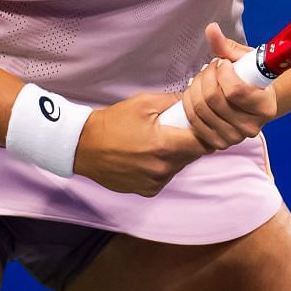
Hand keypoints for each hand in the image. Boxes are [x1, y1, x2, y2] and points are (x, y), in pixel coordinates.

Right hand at [72, 92, 205, 197]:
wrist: (85, 146)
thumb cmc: (113, 122)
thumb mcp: (144, 103)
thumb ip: (174, 101)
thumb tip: (194, 100)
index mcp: (165, 145)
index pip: (204, 143)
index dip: (205, 132)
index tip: (199, 125)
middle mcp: (163, 168)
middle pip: (193, 155)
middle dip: (189, 142)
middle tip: (174, 130)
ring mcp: (155, 182)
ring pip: (179, 166)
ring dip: (176, 155)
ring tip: (156, 142)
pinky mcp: (147, 190)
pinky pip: (165, 177)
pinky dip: (162, 167)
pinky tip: (147, 156)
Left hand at [173, 22, 277, 152]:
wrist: (253, 101)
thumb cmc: (251, 78)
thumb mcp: (244, 60)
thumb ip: (226, 46)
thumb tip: (211, 29)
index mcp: (265, 106)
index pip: (235, 91)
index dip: (222, 72)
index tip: (222, 63)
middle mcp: (252, 127)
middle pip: (213, 100)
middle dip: (205, 77)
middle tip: (209, 68)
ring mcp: (234, 138)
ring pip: (200, 110)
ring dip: (195, 88)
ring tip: (202, 78)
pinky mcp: (218, 143)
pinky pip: (194, 123)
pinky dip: (189, 105)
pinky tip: (195, 93)